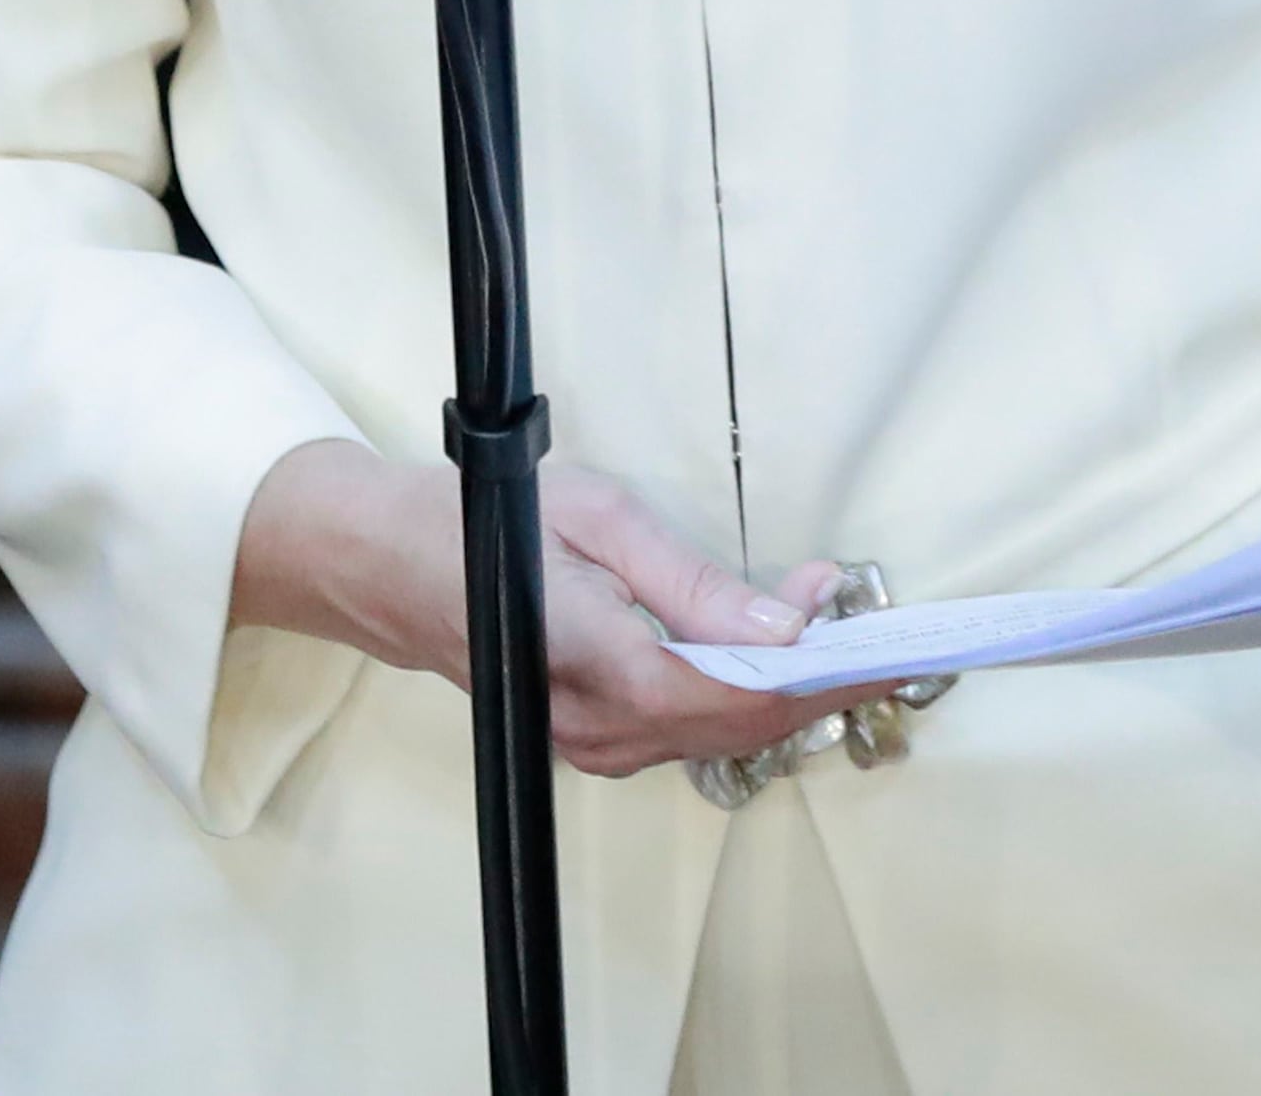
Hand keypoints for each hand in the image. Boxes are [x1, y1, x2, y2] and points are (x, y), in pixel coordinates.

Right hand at [234, 442, 880, 778]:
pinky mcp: (589, 737)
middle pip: (738, 722)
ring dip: (782, 682)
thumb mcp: (598, 517)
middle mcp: (594, 725)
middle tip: (868, 615)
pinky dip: (738, 690)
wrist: (382, 564)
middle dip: (816, 674)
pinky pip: (684, 727)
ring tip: (829, 620)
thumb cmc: (483, 522)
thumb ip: (692, 580)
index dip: (818, 671)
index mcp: (596, 662)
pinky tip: (767, 646)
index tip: (878, 636)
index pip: (736, 692)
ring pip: (717, 732)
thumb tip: (782, 622)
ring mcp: (588, 743)